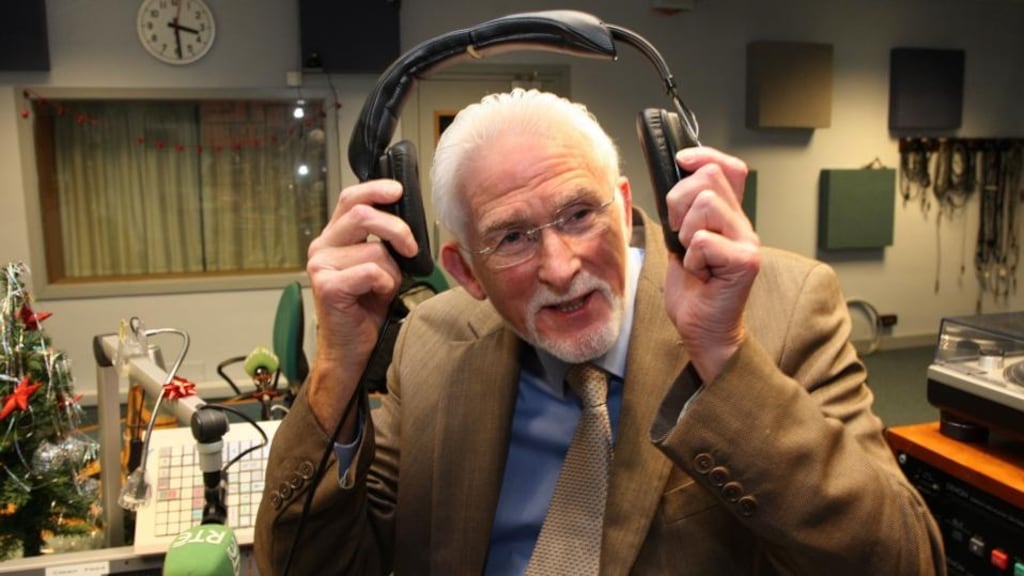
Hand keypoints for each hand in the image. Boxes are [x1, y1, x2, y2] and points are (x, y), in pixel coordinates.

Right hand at [304, 179, 419, 433]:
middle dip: (397, 230)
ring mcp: (320, 265)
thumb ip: (382, 241)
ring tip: (383, 288)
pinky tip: (376, 297)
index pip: (350, 199)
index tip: (398, 190)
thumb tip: (405, 219)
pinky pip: (372, 272)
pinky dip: (385, 285)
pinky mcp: (327, 286)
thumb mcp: (378, 266)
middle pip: (363, 215)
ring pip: (375, 250)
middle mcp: (321, 246)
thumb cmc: (366, 307)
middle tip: (411, 248)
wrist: (350, 347)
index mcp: (333, 237)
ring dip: (392, 271)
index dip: (375, 190)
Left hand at [662, 146, 760, 381]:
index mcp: (729, 216)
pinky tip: (700, 272)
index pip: (729, 167)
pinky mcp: (746, 261)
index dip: (705, 155)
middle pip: (709, 179)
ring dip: (686, 232)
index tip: (681, 160)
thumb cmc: (693, 290)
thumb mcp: (680, 242)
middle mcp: (743, 224)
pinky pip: (704, 240)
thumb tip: (668, 182)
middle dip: (679, 201)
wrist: (702, 329)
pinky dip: (692, 258)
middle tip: (679, 233)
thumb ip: (682, 213)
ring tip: (692, 255)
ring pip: (705, 205)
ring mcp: (747, 241)